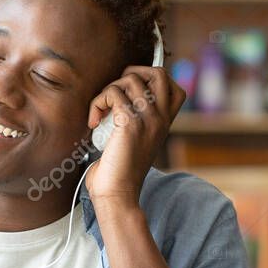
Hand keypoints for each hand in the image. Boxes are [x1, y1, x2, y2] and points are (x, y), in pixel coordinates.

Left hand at [85, 66, 185, 205]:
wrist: (117, 194)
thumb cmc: (119, 170)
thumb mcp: (135, 139)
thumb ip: (135, 117)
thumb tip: (119, 93)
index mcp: (165, 122)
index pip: (174, 86)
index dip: (150, 79)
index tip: (129, 94)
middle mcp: (161, 118)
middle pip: (158, 73)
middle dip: (131, 74)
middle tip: (115, 94)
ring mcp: (148, 119)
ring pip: (129, 79)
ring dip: (107, 90)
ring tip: (100, 112)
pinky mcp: (130, 123)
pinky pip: (112, 94)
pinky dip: (97, 103)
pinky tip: (94, 122)